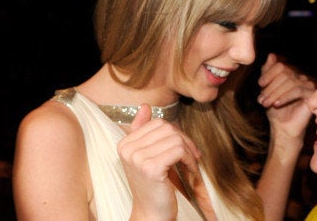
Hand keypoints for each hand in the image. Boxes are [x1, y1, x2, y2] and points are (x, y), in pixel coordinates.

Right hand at [117, 104, 201, 219]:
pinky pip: (178, 150)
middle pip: (167, 128)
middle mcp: (127, 149)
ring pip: (175, 138)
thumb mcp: (146, 156)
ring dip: (188, 152)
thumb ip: (144, 131)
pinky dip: (189, 159)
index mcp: (125, 144)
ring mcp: (137, 158)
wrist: (151, 213)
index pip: (157, 123)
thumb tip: (145, 106)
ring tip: (189, 165)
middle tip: (191, 157)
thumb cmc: (152, 185)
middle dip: (184, 141)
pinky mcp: (150, 168)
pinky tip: (189, 170)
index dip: (175, 134)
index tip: (184, 149)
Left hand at [258, 53, 316, 144]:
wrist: (283, 128)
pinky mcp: (313, 95)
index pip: (280, 65)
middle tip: (261, 99)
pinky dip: (284, 97)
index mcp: (292, 74)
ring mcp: (309, 85)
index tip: (260, 84)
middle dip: (270, 86)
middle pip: (285, 72)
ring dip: (274, 93)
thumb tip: (272, 55)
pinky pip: (298, 90)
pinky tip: (276, 104)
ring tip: (266, 103)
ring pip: (290, 81)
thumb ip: (268, 72)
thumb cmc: (276, 110)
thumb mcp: (267, 89)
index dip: (269, 73)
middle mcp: (302, 77)